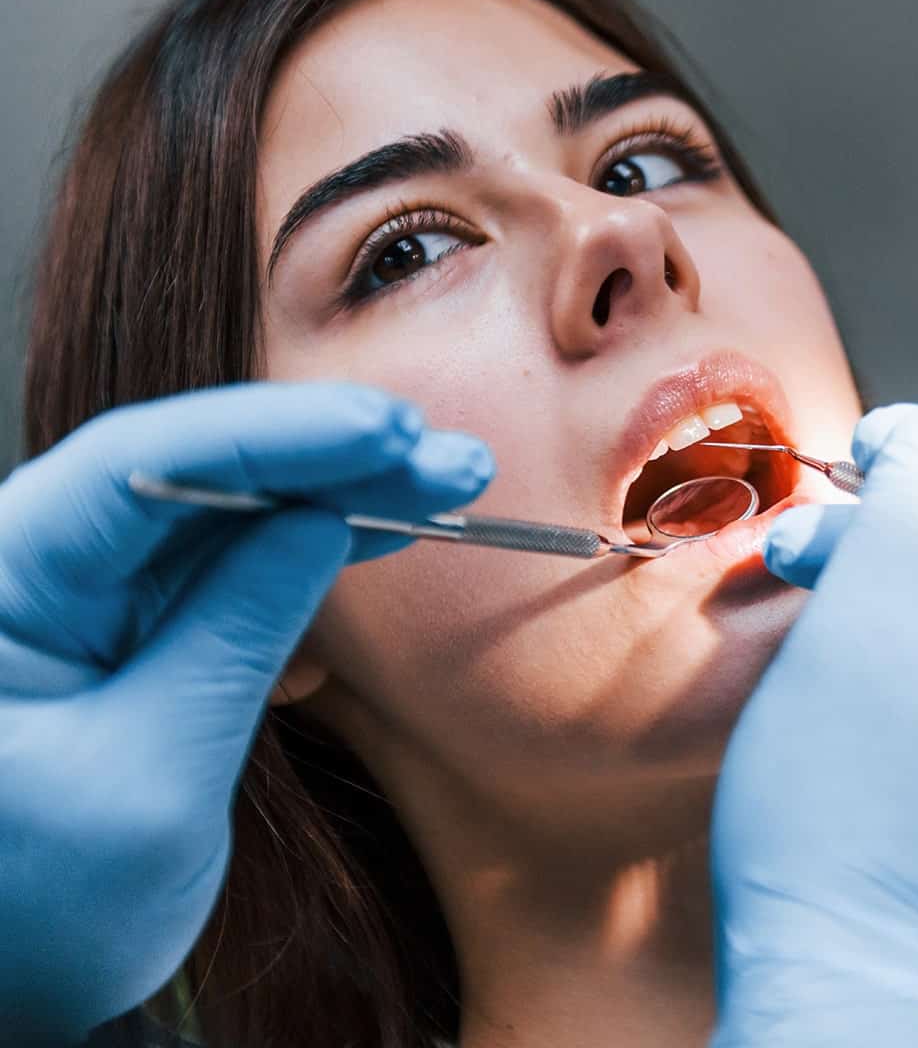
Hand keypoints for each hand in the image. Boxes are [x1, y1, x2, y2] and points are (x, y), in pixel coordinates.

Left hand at [0, 382, 492, 1042]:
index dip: (271, 436)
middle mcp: (27, 573)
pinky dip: (302, 551)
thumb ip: (236, 637)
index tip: (382, 430)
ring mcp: (72, 602)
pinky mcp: (116, 635)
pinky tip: (379, 534)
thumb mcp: (152, 785)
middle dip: (322, 457)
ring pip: (215, 513)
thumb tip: (317, 524)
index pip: (134, 470)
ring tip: (440, 486)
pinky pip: (217, 567)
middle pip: (184, 475)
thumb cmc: (40, 917)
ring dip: (330, 495)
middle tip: (444, 457)